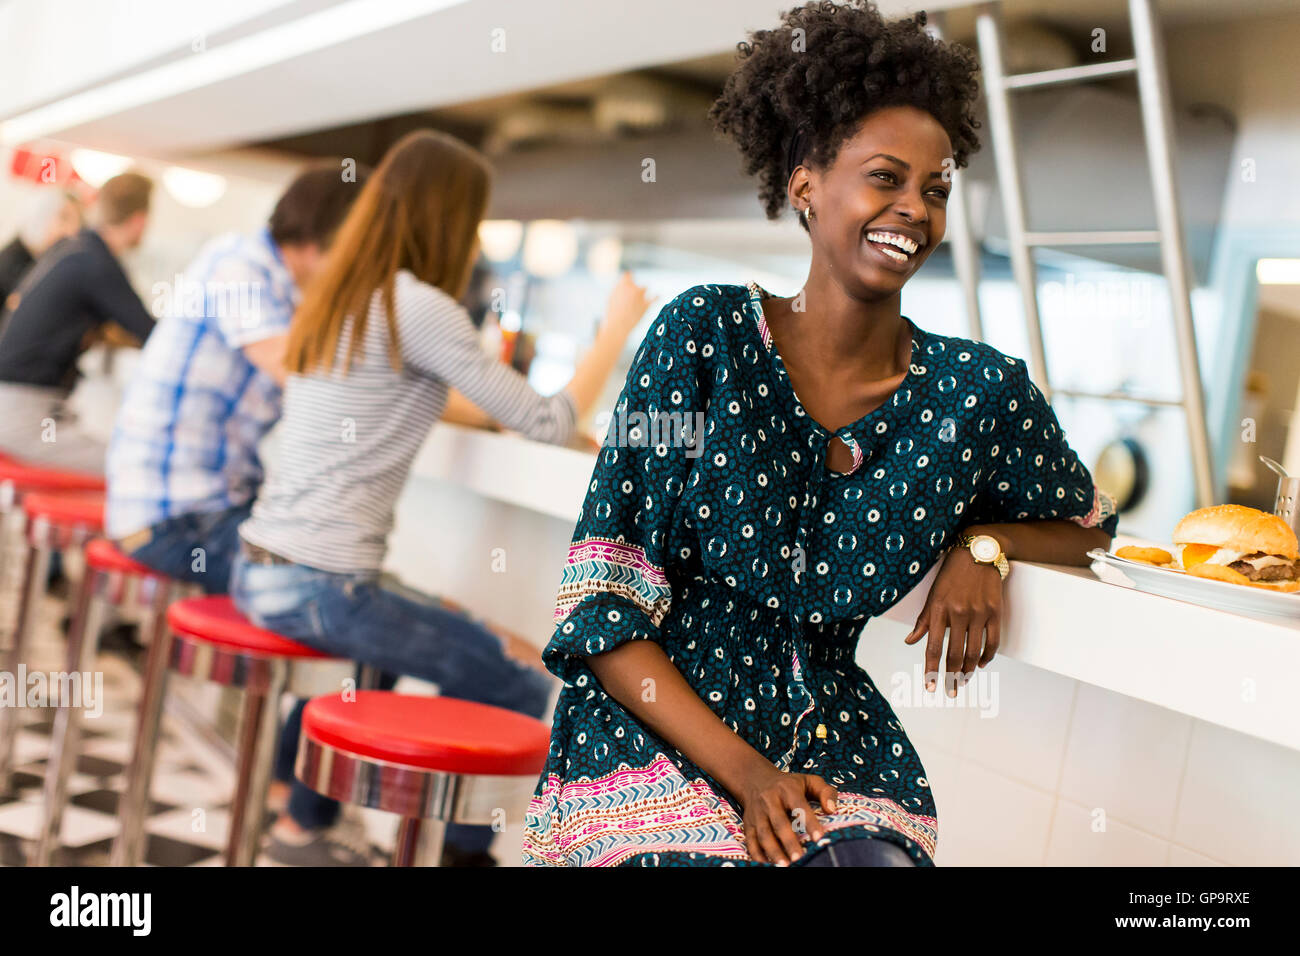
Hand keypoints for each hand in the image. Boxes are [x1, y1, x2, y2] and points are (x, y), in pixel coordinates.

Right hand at [601, 271, 654, 336]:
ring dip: (642, 292)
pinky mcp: (646, 305)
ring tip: (638, 300)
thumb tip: (624, 286)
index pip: (628, 275)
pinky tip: (658, 296)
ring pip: (644, 288)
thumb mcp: (612, 298)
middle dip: (633, 289)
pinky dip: (656, 297)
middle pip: (635, 284)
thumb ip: (619, 290)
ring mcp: (640, 296)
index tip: (629, 279)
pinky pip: (654, 298)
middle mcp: (633, 287)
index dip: (628, 278)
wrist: (618, 325)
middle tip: (629, 299)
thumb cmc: (612, 313)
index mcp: (623, 284)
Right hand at [736, 763, 837, 865]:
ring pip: (763, 833)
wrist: (755, 779)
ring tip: (784, 865)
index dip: (809, 822)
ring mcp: (757, 813)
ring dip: (773, 850)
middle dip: (789, 841)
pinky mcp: (748, 823)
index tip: (819, 837)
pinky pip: (750, 840)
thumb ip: (826, 792)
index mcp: (787, 789)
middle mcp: (770, 800)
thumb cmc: (789, 784)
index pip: (799, 806)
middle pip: (779, 822)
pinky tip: (767, 865)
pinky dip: (757, 854)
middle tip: (799, 857)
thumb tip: (831, 810)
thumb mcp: (810, 780)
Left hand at [903, 543, 1002, 695]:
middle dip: (952, 677)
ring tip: (964, 680)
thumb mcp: (932, 595)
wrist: (977, 553)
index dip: (931, 670)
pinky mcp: (995, 611)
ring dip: (969, 671)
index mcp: (938, 610)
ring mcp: (978, 613)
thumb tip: (910, 641)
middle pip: (955, 655)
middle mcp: (958, 613)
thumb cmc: (950, 575)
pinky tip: (982, 664)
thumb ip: (923, 621)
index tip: (930, 687)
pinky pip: (993, 642)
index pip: (933, 648)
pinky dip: (988, 657)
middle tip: (951, 691)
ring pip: (974, 652)